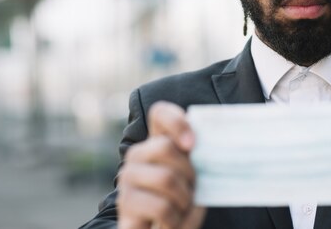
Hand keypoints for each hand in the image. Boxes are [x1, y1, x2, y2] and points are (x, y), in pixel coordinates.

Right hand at [117, 101, 205, 228]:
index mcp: (158, 142)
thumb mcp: (194, 177)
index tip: (192, 144)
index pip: (160, 113)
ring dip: (184, 198)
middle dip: (189, 172)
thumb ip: (197, 158)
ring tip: (183, 207)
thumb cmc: (183, 203)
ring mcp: (127, 177)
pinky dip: (176, 218)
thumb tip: (204, 146)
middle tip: (193, 189)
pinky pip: (160, 206)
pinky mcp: (126, 202)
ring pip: (166, 177)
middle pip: (166, 147)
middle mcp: (138, 155)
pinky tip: (173, 221)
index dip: (177, 121)